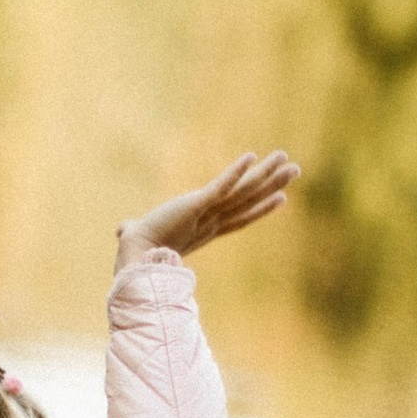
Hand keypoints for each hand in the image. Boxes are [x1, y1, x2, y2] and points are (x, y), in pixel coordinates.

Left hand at [118, 148, 299, 262]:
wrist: (133, 261)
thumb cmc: (135, 254)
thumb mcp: (138, 234)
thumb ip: (133, 229)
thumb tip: (121, 229)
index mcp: (204, 230)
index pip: (239, 217)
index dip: (260, 207)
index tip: (281, 198)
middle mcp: (211, 222)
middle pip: (249, 201)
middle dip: (273, 185)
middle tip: (296, 169)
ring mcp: (206, 214)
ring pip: (244, 192)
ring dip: (266, 175)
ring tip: (289, 161)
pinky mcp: (196, 205)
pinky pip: (221, 187)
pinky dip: (236, 172)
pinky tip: (251, 156)